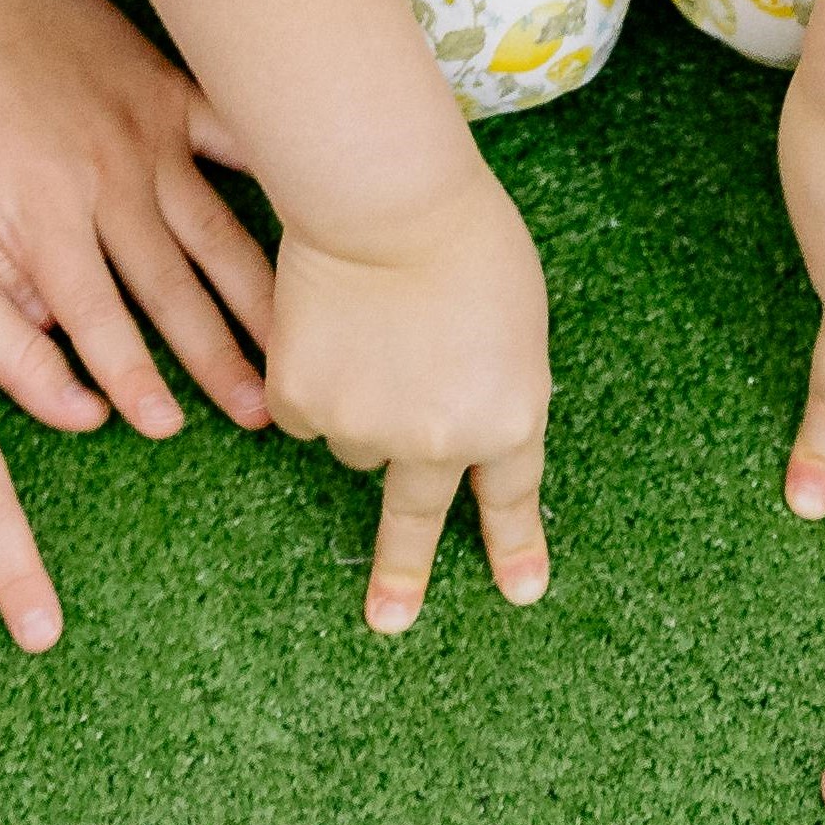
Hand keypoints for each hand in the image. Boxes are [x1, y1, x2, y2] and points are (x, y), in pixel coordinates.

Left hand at [0, 0, 279, 449]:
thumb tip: (44, 333)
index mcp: (43, 213)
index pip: (93, 314)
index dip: (129, 375)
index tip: (165, 425)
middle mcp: (111, 183)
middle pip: (172, 288)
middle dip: (217, 358)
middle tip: (261, 415)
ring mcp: (153, 139)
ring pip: (217, 232)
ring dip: (260, 296)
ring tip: (299, 345)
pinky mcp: (175, 97)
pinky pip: (238, 138)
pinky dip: (282, 172)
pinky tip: (329, 213)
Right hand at [269, 179, 550, 633]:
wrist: (386, 202)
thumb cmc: (467, 239)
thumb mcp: (516, 323)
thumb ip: (493, 385)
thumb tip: (454, 425)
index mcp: (507, 420)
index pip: (511, 498)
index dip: (515, 547)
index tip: (521, 594)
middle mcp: (437, 443)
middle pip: (415, 517)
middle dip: (404, 575)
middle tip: (390, 621)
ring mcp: (364, 430)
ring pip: (355, 440)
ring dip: (360, 402)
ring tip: (372, 328)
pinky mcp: (303, 404)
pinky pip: (305, 411)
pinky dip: (312, 377)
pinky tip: (329, 325)